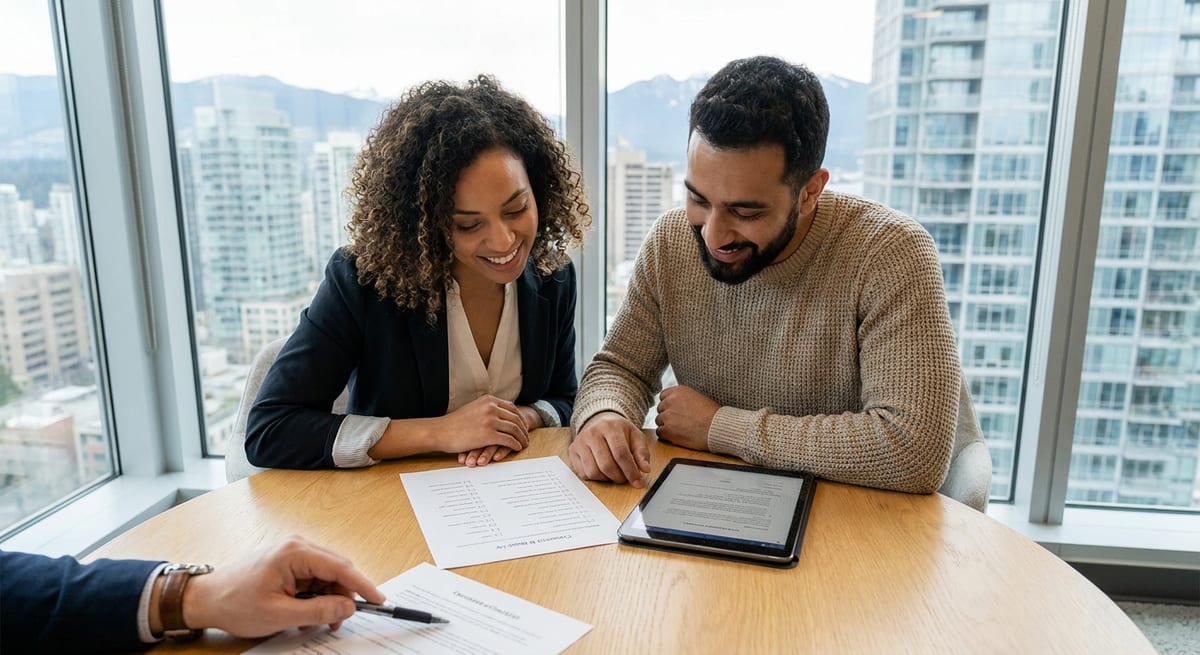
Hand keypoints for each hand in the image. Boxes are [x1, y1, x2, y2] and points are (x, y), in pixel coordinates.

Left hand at [182, 536, 383, 637]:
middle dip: (342, 597)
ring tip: (313, 620)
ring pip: (326, 575)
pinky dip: (315, 595)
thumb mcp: (279, 614)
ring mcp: (292, 552)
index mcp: (295, 552)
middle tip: (337, 621)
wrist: (207, 599)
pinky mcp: (288, 561)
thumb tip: (347, 608)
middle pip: (336, 570)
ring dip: (327, 598)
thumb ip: (318, 610)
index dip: (362, 585)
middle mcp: (297, 546)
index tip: (378, 600)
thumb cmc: (235, 602)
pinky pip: (313, 577)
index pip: (341, 567)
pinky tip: (303, 612)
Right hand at [457, 405, 540, 466]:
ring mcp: (490, 421)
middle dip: (523, 429)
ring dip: (522, 437)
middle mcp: (491, 408)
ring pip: (514, 429)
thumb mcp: (473, 408)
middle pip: (516, 418)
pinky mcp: (488, 434)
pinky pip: (509, 440)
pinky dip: (516, 444)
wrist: (441, 431)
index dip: (520, 418)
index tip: (523, 425)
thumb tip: (498, 412)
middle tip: (527, 436)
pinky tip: (517, 448)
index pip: (511, 408)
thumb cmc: (454, 423)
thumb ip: (486, 408)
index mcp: (488, 400)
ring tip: (524, 443)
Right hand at [569, 411, 650, 486]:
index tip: (638, 483)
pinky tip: (602, 471)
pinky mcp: (573, 451)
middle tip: (625, 478)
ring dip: (607, 479)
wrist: (598, 420)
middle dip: (619, 477)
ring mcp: (580, 442)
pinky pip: (583, 473)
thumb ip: (642, 452)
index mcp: (611, 427)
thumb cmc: (618, 430)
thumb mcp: (635, 436)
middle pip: (606, 465)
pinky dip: (595, 477)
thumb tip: (645, 469)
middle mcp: (593, 433)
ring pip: (593, 472)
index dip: (631, 471)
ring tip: (614, 473)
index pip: (621, 454)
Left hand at [655, 385, 718, 450]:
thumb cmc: (712, 415)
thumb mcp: (697, 397)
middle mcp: (670, 401)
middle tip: (679, 422)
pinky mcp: (667, 430)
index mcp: (678, 391)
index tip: (675, 410)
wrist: (717, 428)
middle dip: (667, 415)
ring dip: (667, 425)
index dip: (669, 405)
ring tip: (680, 429)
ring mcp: (667, 416)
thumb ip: (682, 399)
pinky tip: (677, 436)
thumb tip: (674, 404)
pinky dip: (667, 435)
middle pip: (660, 408)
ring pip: (659, 421)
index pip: (663, 396)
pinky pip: (659, 432)